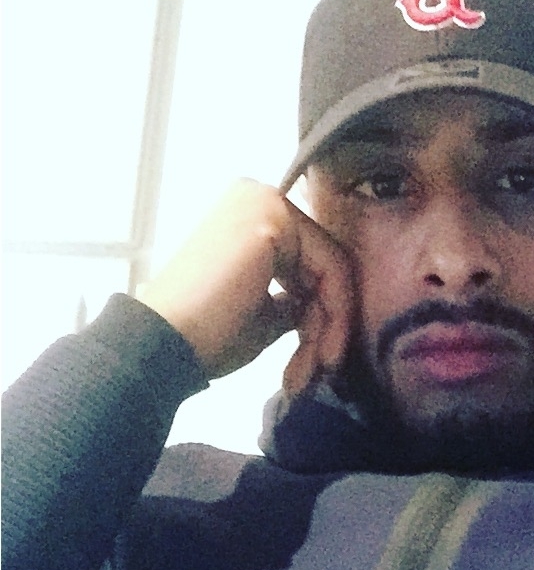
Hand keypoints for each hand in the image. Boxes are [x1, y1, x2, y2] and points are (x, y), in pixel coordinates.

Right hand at [138, 180, 353, 395]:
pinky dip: (333, 314)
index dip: (323, 319)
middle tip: (315, 371)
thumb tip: (318, 309)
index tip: (317, 363)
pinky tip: (319, 352)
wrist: (163, 341)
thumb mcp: (263, 315)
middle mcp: (259, 198)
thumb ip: (294, 302)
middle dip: (326, 326)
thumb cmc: (204, 334)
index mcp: (252, 218)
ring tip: (308, 371)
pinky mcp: (273, 217)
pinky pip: (330, 268)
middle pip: (324, 267)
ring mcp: (266, 203)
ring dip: (328, 328)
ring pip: (331, 270)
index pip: (313, 265)